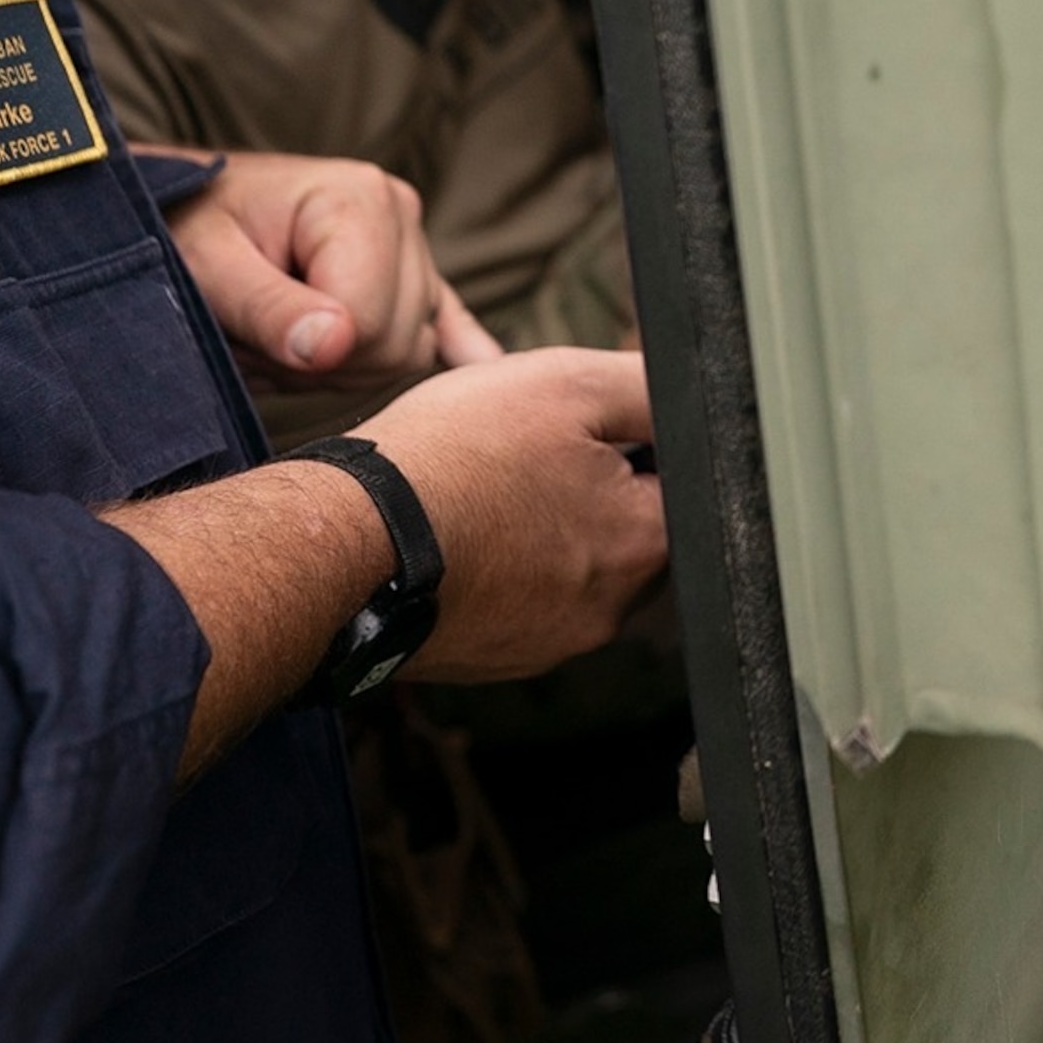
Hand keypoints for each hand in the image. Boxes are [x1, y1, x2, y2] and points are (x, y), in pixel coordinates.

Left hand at [163, 148, 502, 386]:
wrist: (177, 209)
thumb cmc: (182, 230)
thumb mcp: (206, 266)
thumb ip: (268, 307)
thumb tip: (334, 347)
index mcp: (359, 199)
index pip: (368, 325)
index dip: (307, 353)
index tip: (251, 335)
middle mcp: (401, 213)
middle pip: (394, 344)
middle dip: (321, 363)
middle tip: (256, 339)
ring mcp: (411, 244)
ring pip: (408, 353)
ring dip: (337, 364)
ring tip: (280, 333)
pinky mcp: (410, 272)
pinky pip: (449, 320)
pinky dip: (462, 348)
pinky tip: (485, 371)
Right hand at [360, 348, 666, 681]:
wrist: (350, 539)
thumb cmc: (453, 458)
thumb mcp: (565, 383)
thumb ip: (646, 390)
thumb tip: (692, 396)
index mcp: (641, 545)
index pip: (676, 485)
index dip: (631, 439)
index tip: (579, 426)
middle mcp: (607, 610)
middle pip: (625, 530)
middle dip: (590, 487)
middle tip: (526, 451)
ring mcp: (548, 644)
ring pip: (569, 567)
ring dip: (542, 528)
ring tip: (485, 490)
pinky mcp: (494, 659)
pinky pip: (518, 602)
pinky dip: (499, 567)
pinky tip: (461, 532)